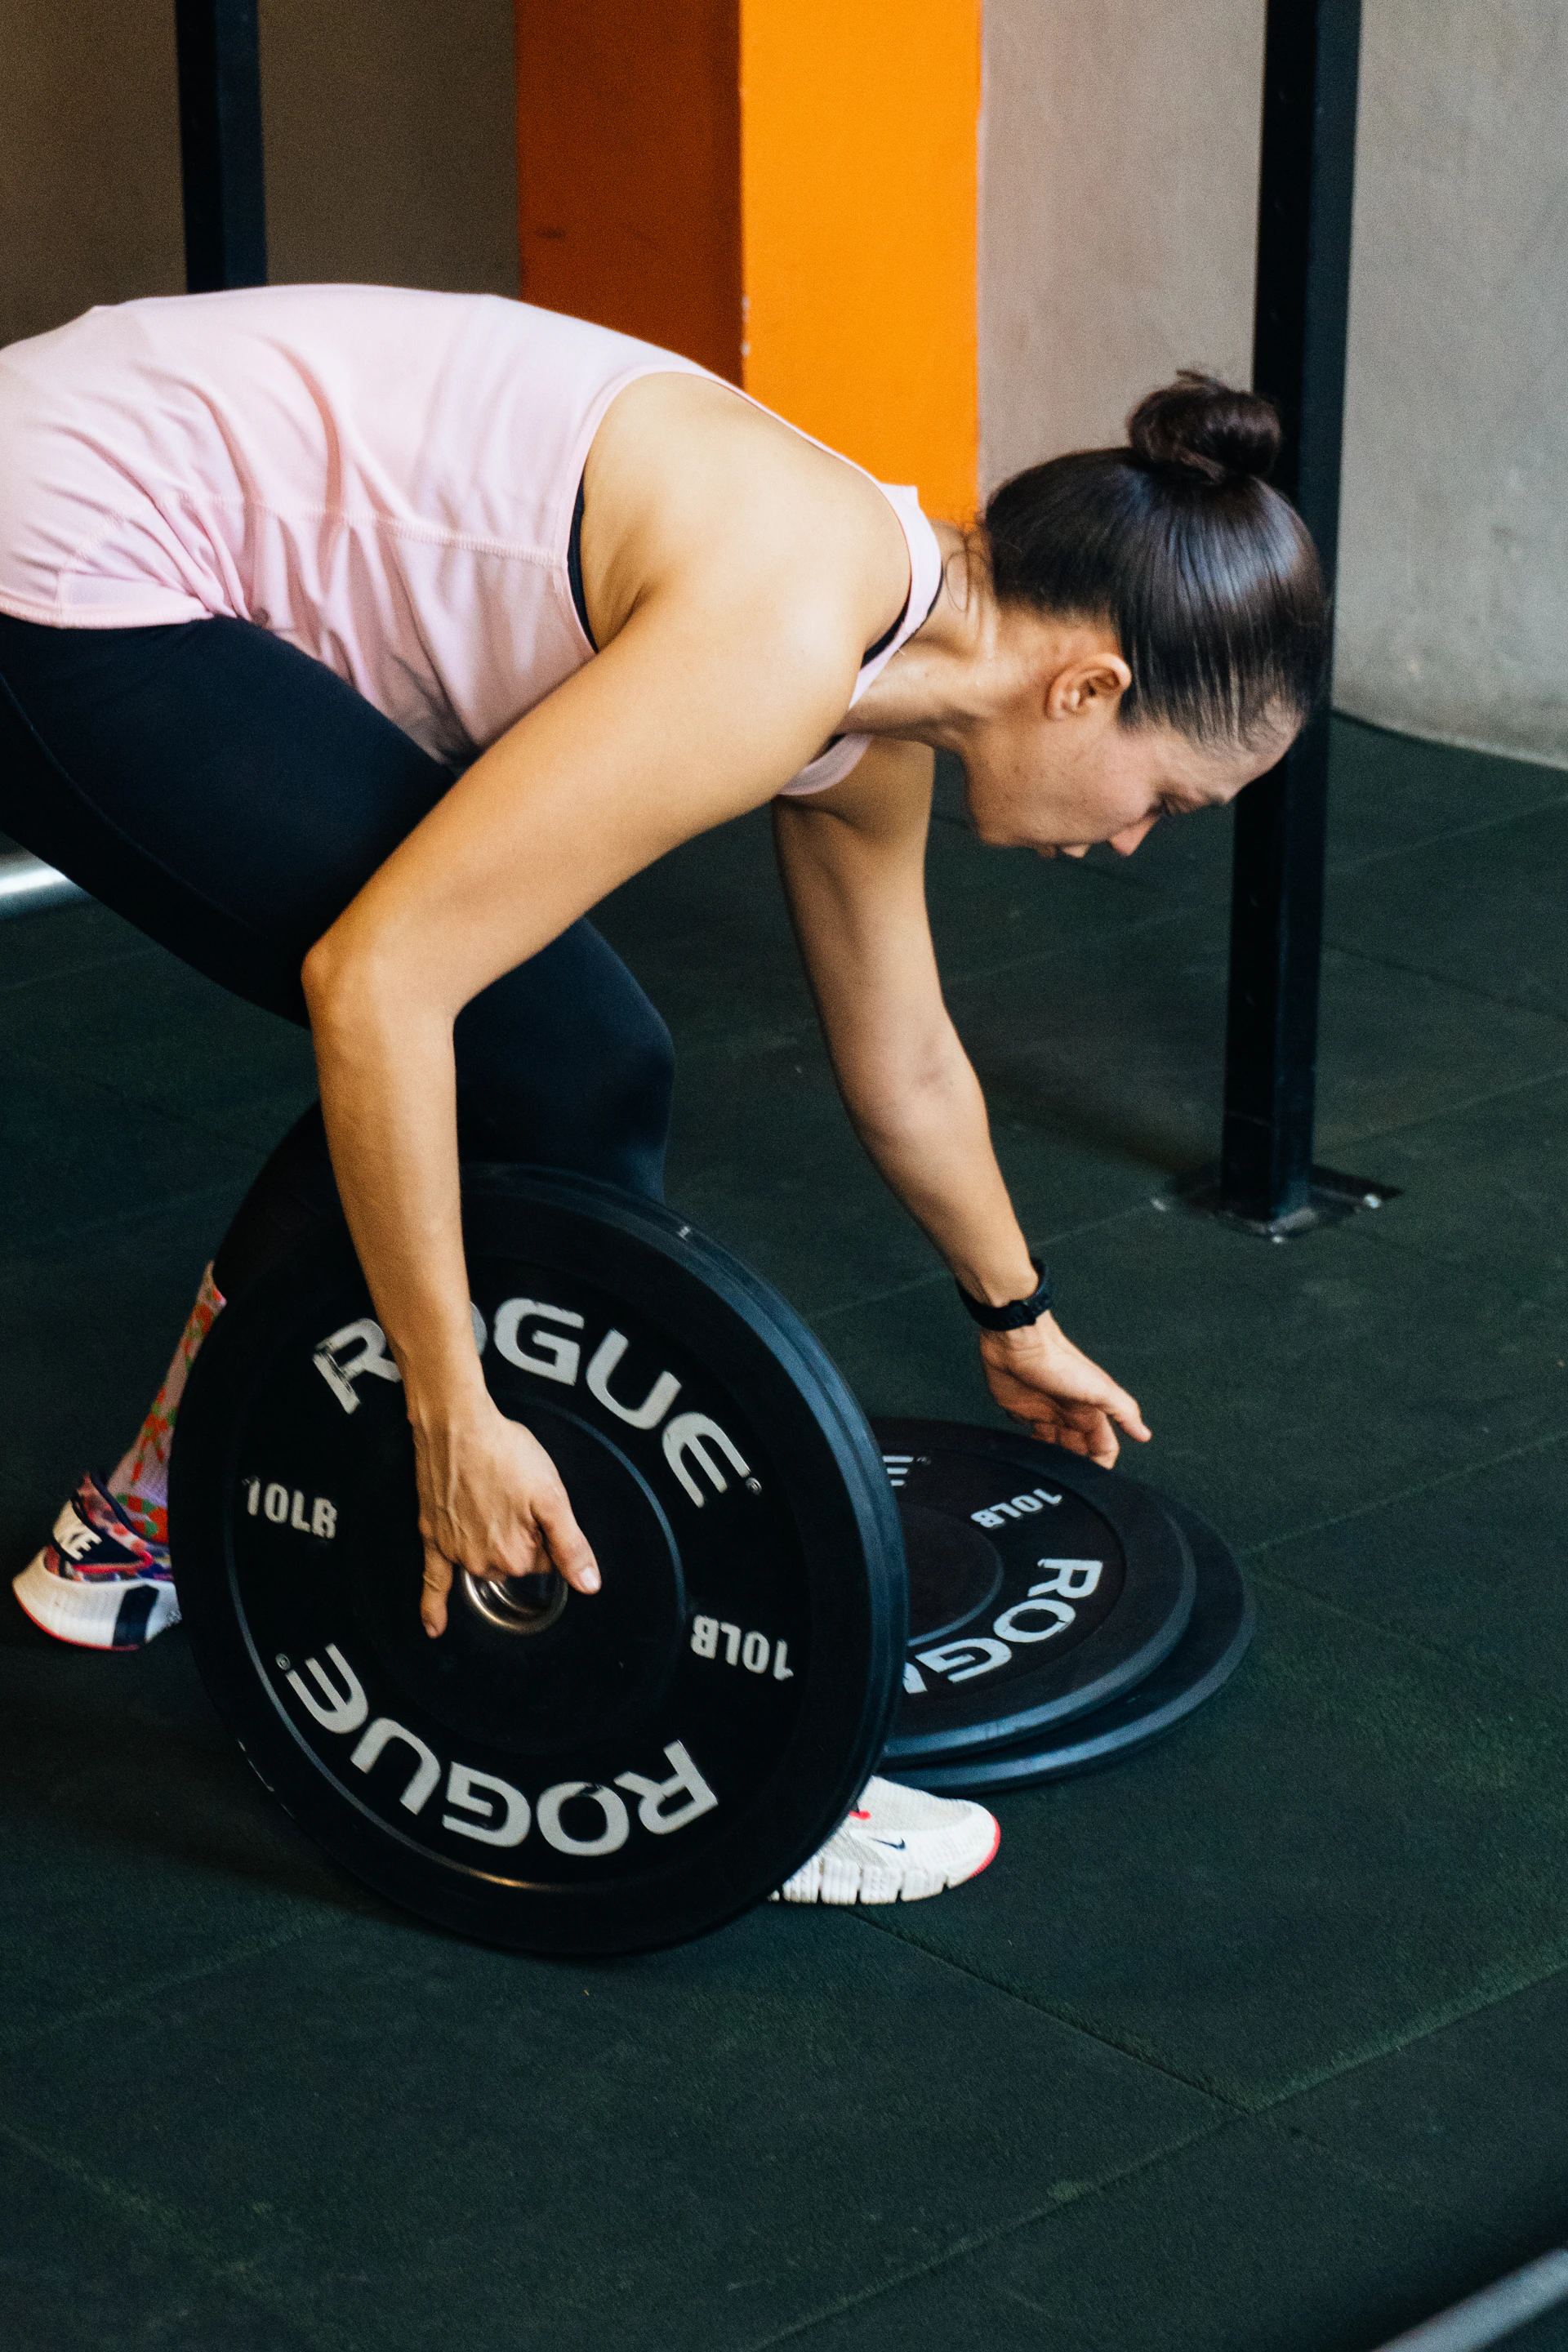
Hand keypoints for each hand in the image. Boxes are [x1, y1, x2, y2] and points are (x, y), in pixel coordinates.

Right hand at [411, 1394, 599, 1636]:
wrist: (457, 1425)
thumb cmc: (505, 1452)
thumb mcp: (552, 1496)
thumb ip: (571, 1545)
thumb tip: (588, 1585)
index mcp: (516, 1555)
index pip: (545, 1561)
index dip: (546, 1531)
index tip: (538, 1506)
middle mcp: (483, 1561)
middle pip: (515, 1561)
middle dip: (520, 1535)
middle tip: (514, 1495)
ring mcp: (455, 1552)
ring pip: (486, 1561)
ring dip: (492, 1540)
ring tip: (492, 1499)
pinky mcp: (432, 1537)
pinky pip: (433, 1580)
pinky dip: (433, 1606)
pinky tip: (434, 1627)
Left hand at [979, 1315, 1150, 1468]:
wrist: (1019, 1344)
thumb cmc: (1059, 1362)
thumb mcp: (1099, 1388)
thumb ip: (1123, 1410)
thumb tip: (1145, 1434)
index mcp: (1089, 1413)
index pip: (1102, 1447)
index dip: (1100, 1465)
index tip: (1090, 1484)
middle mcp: (1069, 1415)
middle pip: (1078, 1451)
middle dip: (1074, 1467)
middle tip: (1065, 1482)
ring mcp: (1046, 1414)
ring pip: (1054, 1448)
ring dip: (1053, 1462)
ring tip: (1047, 1475)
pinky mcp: (1021, 1411)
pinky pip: (1029, 1437)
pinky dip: (1031, 1450)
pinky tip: (1028, 1458)